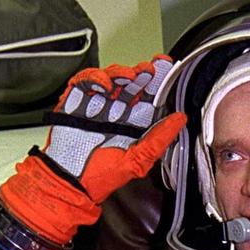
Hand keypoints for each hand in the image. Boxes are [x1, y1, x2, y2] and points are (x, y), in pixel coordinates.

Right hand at [0, 56, 185, 242]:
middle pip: (132, 85)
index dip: (158, 84)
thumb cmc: (101, 176)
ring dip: (122, 73)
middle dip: (143, 74)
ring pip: (111, 79)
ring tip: (132, 75)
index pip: (148, 99)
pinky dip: (95, 78)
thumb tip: (180, 120)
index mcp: (132, 125)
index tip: (167, 70)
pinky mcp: (76, 102)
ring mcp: (95, 106)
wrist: (69, 181)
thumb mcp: (137, 161)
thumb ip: (159, 140)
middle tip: (153, 68)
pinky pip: (85, 82)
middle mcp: (115, 113)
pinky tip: (104, 85)